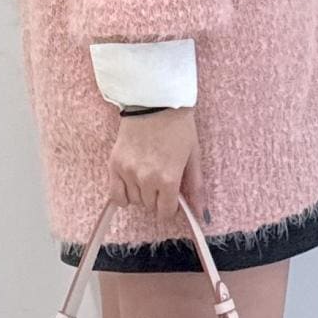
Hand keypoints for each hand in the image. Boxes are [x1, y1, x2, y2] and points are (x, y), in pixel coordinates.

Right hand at [108, 107, 204, 223]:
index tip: (171, 198)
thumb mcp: (192, 157)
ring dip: (141, 194)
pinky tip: (130, 186)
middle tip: (161, 180)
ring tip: (147, 176)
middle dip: (157, 198)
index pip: (165, 212)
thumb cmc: (178, 127)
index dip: (170, 208)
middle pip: (150, 206)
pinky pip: (115, 195)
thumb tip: (202, 215)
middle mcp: (146, 179)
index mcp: (168, 179)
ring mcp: (128, 172)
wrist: (155, 102)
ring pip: (134, 200)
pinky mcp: (115, 164)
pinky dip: (122, 195)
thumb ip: (195, 188)